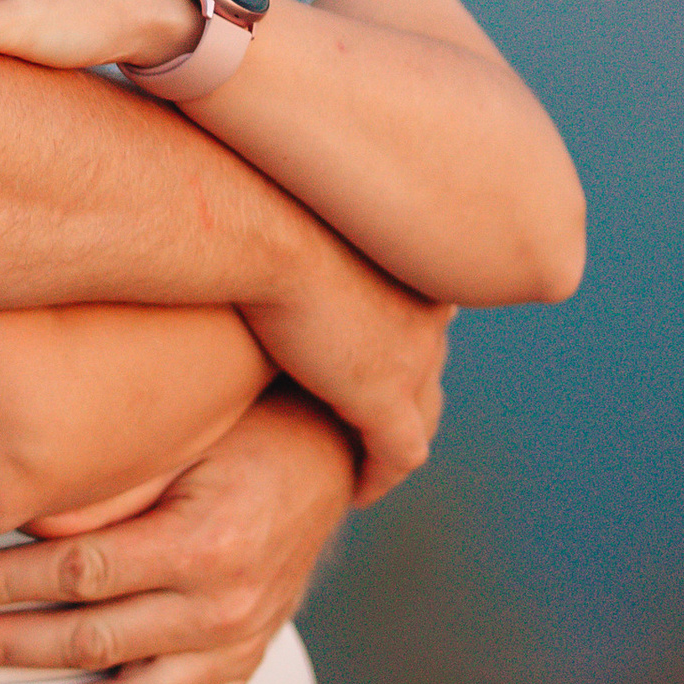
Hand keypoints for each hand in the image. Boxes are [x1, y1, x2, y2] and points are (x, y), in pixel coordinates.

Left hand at [0, 391, 358, 683]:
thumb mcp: (180, 440)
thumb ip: (110, 489)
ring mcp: (239, 644)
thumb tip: (17, 518)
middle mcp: (222, 605)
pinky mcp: (249, 663)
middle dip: (2, 648)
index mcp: (202, 542)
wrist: (331, 453)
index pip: (80, 575)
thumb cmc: (241, 429)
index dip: (2, 583)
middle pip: (92, 642)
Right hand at [241, 225, 450, 505]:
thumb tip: (259, 214)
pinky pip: (397, 454)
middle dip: (406, 386)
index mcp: (412, 256)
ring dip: (394, 433)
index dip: (400, 334)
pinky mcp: (382, 396)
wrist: (261, 218)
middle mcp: (427, 306)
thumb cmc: (254, 193)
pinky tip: (359, 490)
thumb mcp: (289, 202)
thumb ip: (293, 220)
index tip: (370, 347)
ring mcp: (412, 354)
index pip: (422, 307)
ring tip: (364, 452)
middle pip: (428, 360)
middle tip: (370, 406)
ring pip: (421, 411)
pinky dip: (380, 474)